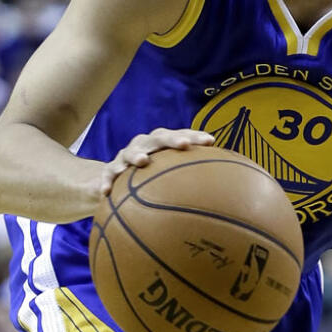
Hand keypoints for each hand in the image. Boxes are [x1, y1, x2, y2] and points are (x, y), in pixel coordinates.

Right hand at [99, 128, 214, 194]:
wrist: (117, 178)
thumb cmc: (153, 176)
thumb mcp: (171, 175)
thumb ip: (192, 179)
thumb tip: (224, 195)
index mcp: (163, 144)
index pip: (182, 136)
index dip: (196, 136)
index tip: (211, 141)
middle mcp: (146, 145)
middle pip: (159, 138)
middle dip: (172, 139)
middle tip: (184, 145)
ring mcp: (126, 156)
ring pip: (131, 152)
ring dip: (137, 155)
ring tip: (143, 161)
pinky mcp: (110, 169)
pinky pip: (107, 174)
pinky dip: (107, 181)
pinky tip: (107, 192)